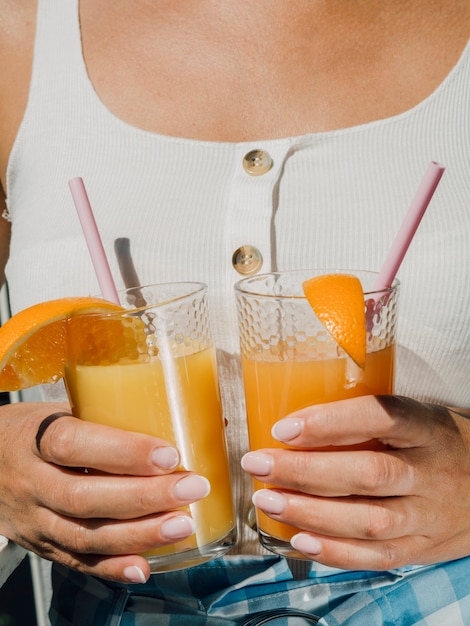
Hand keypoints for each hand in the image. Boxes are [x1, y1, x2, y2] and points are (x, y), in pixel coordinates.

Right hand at [0, 402, 209, 581]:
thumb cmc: (31, 430)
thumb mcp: (56, 412)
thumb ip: (101, 418)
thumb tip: (171, 413)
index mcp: (34, 438)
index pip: (74, 444)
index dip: (123, 452)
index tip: (168, 454)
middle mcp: (31, 482)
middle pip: (85, 497)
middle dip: (145, 497)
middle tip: (192, 488)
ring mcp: (33, 520)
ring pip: (84, 535)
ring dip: (138, 534)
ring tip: (182, 525)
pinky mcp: (40, 545)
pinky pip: (76, 562)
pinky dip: (112, 568)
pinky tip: (144, 566)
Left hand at [241, 395, 469, 570]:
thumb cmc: (435, 443)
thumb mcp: (414, 416)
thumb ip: (367, 419)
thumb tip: (294, 423)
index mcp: (425, 428)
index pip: (380, 417)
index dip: (330, 422)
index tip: (284, 428)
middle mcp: (429, 471)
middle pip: (367, 474)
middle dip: (305, 472)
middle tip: (258, 464)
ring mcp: (428, 515)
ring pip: (369, 521)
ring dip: (311, 514)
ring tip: (267, 502)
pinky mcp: (422, 548)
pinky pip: (378, 557)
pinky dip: (336, 553)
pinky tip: (300, 541)